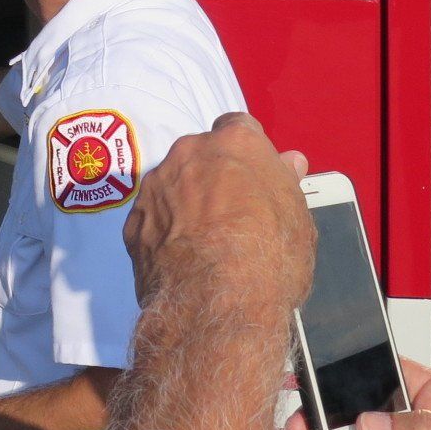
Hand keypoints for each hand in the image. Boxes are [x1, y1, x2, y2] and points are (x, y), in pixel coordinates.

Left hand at [120, 111, 311, 311]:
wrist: (216, 301)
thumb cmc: (270, 256)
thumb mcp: (297, 220)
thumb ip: (285, 184)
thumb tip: (288, 162)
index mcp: (234, 144)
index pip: (238, 129)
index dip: (246, 153)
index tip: (252, 177)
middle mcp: (188, 153)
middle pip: (200, 156)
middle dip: (212, 176)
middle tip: (231, 213)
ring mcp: (155, 185)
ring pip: (171, 185)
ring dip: (184, 203)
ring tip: (205, 243)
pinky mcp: (132, 220)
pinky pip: (152, 218)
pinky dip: (164, 231)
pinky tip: (181, 259)